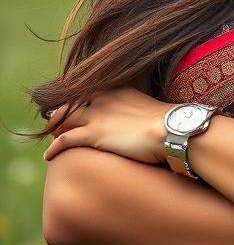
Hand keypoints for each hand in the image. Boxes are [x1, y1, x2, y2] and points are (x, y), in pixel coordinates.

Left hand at [42, 88, 168, 165]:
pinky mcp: (93, 134)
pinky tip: (49, 155)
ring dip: (56, 129)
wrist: (173, 131)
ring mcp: (97, 115)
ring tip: (52, 138)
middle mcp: (104, 98)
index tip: (75, 110)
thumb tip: (142, 120)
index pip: (89, 92)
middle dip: (62, 114)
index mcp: (118, 90)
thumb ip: (138, 109)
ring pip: (64, 120)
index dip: (79, 102)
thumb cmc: (169, 124)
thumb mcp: (151, 108)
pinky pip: (64, 140)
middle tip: (57, 124)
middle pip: (72, 104)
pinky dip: (54, 147)